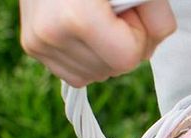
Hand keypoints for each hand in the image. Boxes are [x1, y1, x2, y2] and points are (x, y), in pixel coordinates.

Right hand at [19, 0, 176, 87]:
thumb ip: (157, 17)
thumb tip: (148, 49)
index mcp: (76, 18)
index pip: (127, 58)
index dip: (137, 34)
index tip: (126, 9)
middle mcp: (50, 34)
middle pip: (114, 70)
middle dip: (123, 43)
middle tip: (110, 9)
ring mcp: (37, 43)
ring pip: (97, 75)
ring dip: (106, 51)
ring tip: (95, 14)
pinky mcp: (33, 46)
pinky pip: (77, 73)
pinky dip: (90, 56)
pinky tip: (85, 29)